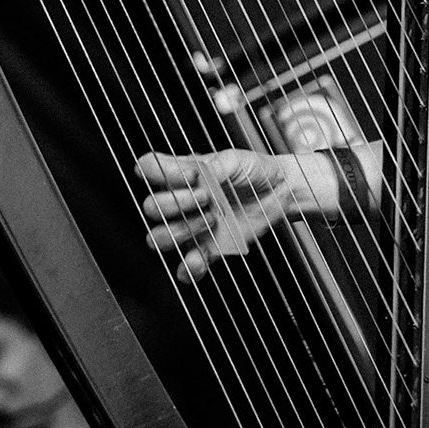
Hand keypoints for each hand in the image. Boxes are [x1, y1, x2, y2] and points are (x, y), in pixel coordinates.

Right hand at [135, 149, 333, 283]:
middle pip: (151, 207)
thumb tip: (195, 173)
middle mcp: (180, 201)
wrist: (280, 192)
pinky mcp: (208, 250)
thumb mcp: (235, 159)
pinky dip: (188, 268)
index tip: (187, 175)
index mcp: (182, 173)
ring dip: (181, 230)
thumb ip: (213, 166)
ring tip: (211, 219)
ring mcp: (191, 227)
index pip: (148, 169)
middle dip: (176, 203)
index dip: (156, 172)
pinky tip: (198, 259)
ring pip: (160, 238)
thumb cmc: (255, 170)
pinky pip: (186, 267)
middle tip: (207, 197)